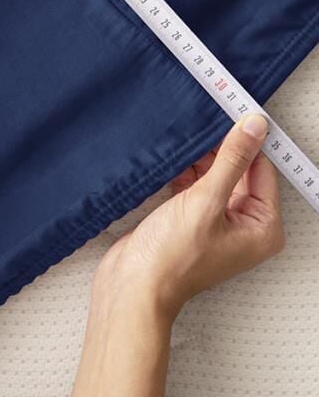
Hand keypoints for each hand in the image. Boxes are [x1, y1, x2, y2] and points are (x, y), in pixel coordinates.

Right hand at [93, 113, 285, 321]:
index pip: (263, 170)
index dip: (248, 140)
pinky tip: (173, 154)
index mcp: (262, 227)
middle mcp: (244, 225)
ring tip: (185, 135)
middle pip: (240, 170)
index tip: (234, 111)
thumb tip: (253, 127)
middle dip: (221, 147)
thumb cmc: (172, 260)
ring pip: (215, 174)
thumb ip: (232, 160)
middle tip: (205, 117)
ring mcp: (216, 221)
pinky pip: (196, 183)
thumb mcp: (206, 201)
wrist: (132, 285)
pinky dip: (185, 168)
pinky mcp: (190, 218)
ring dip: (200, 156)